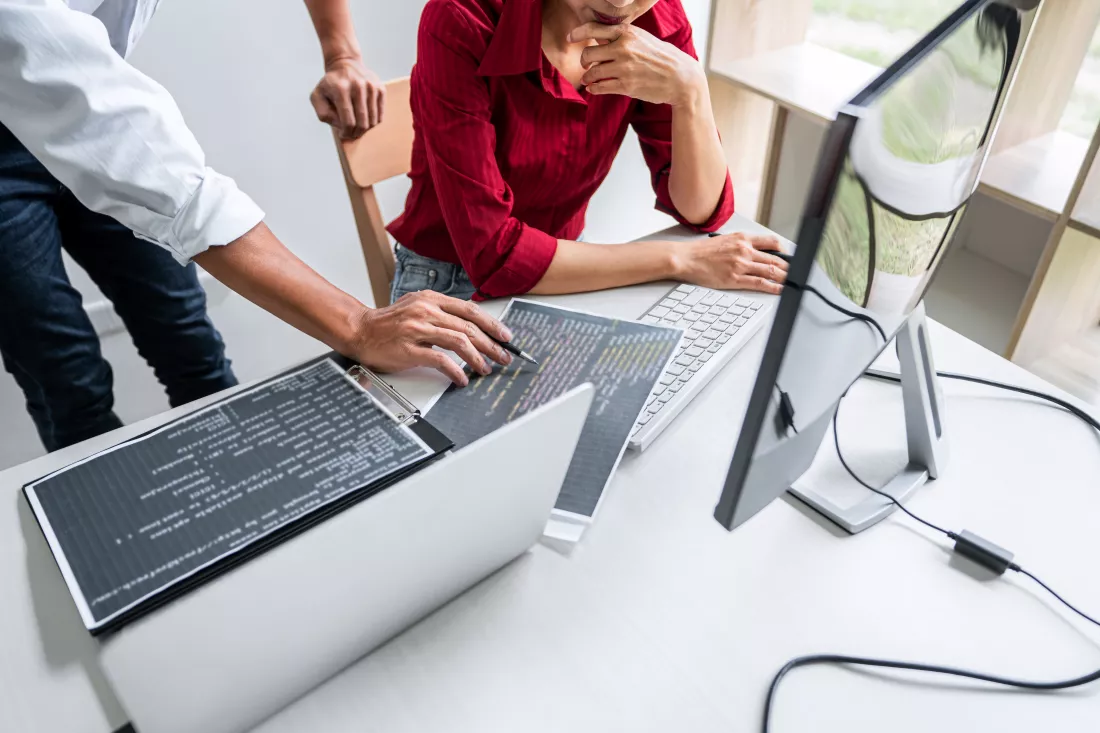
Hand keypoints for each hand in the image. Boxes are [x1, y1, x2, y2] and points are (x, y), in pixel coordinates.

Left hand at [310, 57, 384, 138]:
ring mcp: (371, 86)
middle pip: (362, 122)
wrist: (345, 63)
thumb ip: (323, 114)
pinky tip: (365, 117)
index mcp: (341, 89)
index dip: (346, 133)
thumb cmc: (330, 84)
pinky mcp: (380, 88)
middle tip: (352, 133)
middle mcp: (358, 86)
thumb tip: (340, 126)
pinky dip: (373, 120)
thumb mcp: (317, 96)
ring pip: (373, 120)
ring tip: (358, 125)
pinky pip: (380, 114)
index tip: (343, 135)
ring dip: (365, 127)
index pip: (348, 121)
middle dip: (357, 133)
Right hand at [349, 291, 513, 385]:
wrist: (359, 330)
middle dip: (491, 344)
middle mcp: (425, 311)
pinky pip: (441, 360)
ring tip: (486, 369)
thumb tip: (471, 328)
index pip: (469, 310)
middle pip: (469, 327)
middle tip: (503, 356)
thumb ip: (441, 313)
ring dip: (478, 358)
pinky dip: (456, 371)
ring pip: (459, 341)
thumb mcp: (416, 307)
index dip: (491, 324)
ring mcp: (417, 330)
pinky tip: (462, 378)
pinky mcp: (409, 350)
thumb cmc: (388, 323)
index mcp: (430, 299)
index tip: (505, 336)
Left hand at [571, 22, 705, 105]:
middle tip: (586, 66)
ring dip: (587, 77)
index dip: (578, 33)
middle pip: (588, 53)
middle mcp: (624, 48)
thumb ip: (622, 38)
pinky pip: (599, 87)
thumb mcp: (643, 39)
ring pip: (591, 73)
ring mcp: (624, 68)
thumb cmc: (662, 58)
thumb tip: (598, 39)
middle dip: (584, 61)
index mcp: (628, 33)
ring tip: (589, 79)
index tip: (570, 38)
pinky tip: (594, 88)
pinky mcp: (626, 86)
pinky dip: (593, 89)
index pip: (594, 29)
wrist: (681, 78)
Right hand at [675, 233, 787, 294]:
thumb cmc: (701, 252)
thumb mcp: (724, 240)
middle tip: (796, 272)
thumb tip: (754, 252)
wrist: (686, 258)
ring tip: (792, 282)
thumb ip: (741, 245)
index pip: (771, 242)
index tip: (789, 257)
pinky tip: (779, 289)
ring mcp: (740, 265)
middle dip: (789, 266)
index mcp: (742, 239)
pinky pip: (759, 283)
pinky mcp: (735, 279)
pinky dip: (773, 287)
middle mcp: (744, 250)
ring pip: (770, 270)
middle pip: (775, 258)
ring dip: (785, 277)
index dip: (784, 250)